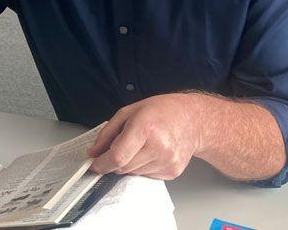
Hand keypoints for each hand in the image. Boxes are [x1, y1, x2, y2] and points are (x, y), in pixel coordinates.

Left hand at [88, 93, 204, 179]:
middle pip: (123, 168)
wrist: (193, 119)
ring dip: (130, 163)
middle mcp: (159, 146)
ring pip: (133, 173)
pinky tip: (152, 152)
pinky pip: (146, 176)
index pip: (118, 156)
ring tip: (141, 145)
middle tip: (120, 148)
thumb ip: (108, 132)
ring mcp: (167, 161)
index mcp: (146, 127)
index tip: (95, 164)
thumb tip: (94, 152)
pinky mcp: (172, 171)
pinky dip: (143, 166)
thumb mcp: (130, 111)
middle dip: (115, 161)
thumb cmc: (163, 111)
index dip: (102, 163)